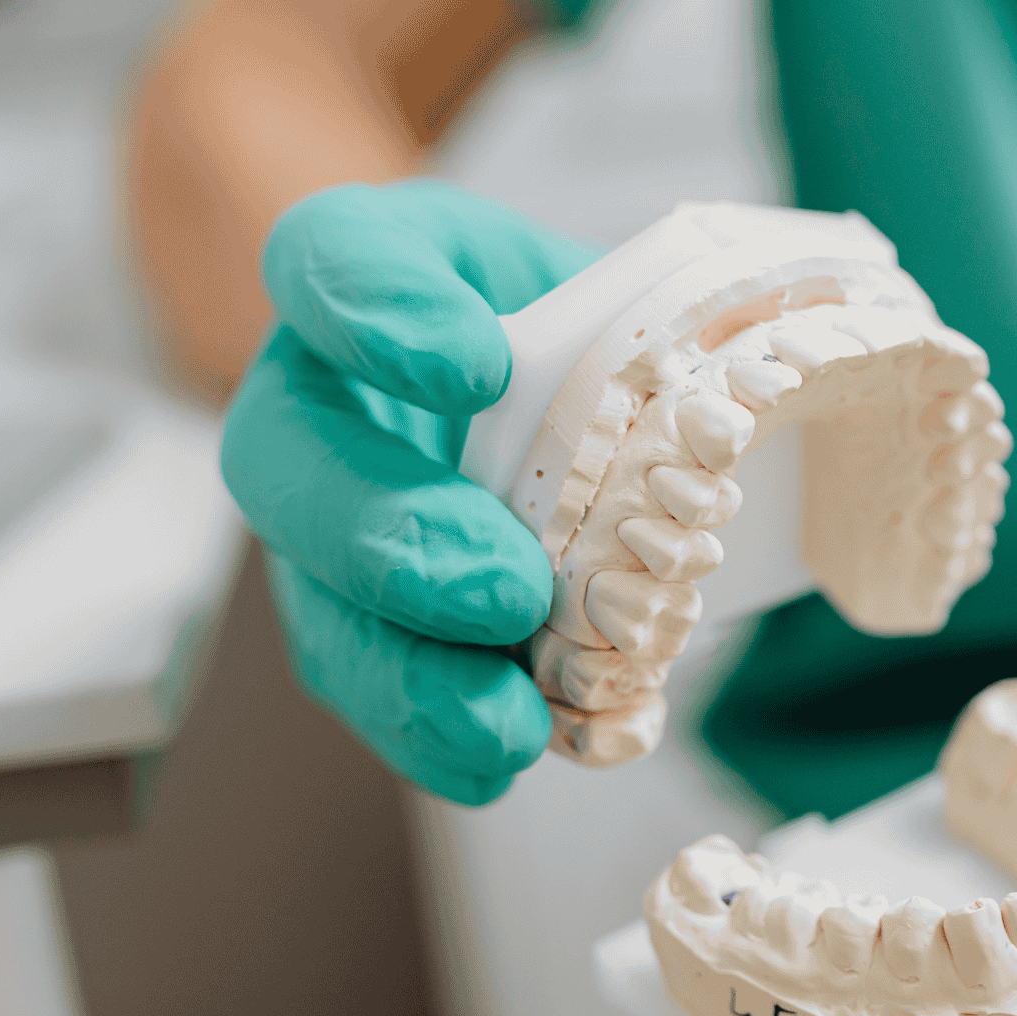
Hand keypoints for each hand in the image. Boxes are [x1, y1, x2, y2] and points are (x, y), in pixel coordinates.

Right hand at [221, 180, 599, 804]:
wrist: (569, 400)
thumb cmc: (582, 329)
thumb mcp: (616, 282)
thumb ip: (644, 322)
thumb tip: (727, 415)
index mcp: (370, 275)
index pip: (332, 258)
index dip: (380, 313)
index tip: (473, 367)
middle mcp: (319, 398)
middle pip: (289, 461)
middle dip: (391, 539)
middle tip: (500, 591)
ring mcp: (327, 523)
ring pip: (317, 602)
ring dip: (406, 675)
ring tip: (503, 723)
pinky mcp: (362, 623)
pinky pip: (372, 688)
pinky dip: (435, 737)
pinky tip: (499, 757)